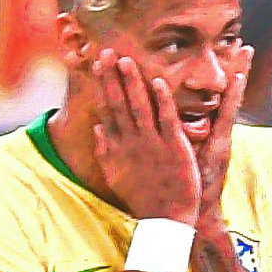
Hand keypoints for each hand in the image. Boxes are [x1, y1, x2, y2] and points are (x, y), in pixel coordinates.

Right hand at [92, 52, 205, 231]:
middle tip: (106, 52)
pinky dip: (162, 102)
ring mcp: (152, 144)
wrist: (165, 220)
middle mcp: (132, 142)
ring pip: (140, 108)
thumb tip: (98, 127)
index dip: (102, 85)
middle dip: (112, 78)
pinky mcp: (174, 149)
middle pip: (119, 104)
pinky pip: (167, 120)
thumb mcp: (116, 175)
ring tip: (127, 61)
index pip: (107, 109)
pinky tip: (158, 82)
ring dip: (133, 84)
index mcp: (118, 146)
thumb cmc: (142, 198)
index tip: (98, 64)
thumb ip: (105, 150)